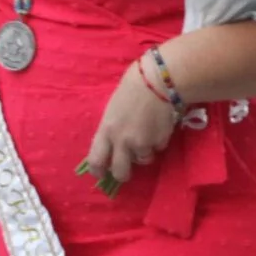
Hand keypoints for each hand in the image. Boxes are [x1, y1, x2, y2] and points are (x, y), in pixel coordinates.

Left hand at [83, 66, 182, 187]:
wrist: (158, 80)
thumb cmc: (131, 88)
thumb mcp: (113, 110)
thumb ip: (111, 130)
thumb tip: (113, 147)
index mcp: (106, 130)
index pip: (96, 160)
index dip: (98, 171)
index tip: (101, 174)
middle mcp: (122, 141)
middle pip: (120, 172)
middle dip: (123, 174)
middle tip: (126, 170)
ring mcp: (142, 143)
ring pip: (143, 160)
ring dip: (145, 153)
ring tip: (148, 134)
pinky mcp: (160, 141)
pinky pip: (158, 148)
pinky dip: (159, 141)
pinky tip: (159, 125)